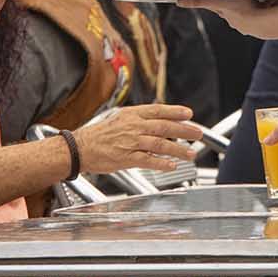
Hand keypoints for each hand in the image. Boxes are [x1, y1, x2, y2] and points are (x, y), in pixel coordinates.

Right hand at [73, 104, 200, 174]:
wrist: (80, 147)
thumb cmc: (99, 135)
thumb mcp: (119, 120)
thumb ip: (138, 121)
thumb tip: (158, 122)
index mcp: (132, 115)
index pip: (158, 110)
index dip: (175, 111)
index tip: (189, 114)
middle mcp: (133, 127)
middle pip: (164, 126)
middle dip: (183, 130)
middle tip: (197, 133)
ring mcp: (130, 142)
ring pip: (159, 144)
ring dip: (178, 149)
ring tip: (190, 153)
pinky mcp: (126, 158)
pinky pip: (147, 160)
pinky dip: (161, 163)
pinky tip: (171, 165)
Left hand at [177, 0, 277, 39]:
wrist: (269, 22)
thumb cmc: (244, 13)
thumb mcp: (218, 2)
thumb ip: (200, 0)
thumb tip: (179, 1)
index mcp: (233, 19)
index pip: (226, 8)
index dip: (227, 1)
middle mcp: (246, 23)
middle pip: (245, 8)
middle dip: (250, 0)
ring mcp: (261, 21)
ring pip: (263, 7)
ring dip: (267, 1)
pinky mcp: (275, 18)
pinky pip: (276, 7)